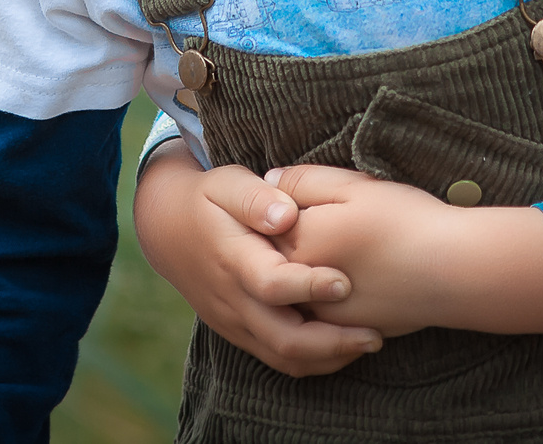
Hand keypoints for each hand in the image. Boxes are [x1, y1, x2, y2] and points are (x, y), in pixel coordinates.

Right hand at [131, 141, 383, 376]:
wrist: (167, 230)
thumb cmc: (209, 199)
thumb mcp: (227, 183)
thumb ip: (256, 197)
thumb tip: (287, 213)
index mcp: (232, 258)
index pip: (271, 284)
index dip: (309, 286)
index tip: (345, 281)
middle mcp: (232, 298)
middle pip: (282, 337)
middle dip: (332, 342)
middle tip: (375, 334)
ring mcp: (233, 321)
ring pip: (282, 356)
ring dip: (327, 358)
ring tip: (368, 342)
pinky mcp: (238, 333)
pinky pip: (276, 359)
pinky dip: (311, 361)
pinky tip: (343, 347)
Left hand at [269, 165, 542, 336]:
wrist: (453, 271)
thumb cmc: (406, 221)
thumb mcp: (354, 186)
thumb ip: (305, 181)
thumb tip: (270, 179)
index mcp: (300, 240)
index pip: (264, 223)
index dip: (275, 206)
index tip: (295, 197)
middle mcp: (302, 284)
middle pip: (273, 260)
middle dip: (286, 239)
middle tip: (321, 222)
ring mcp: (323, 313)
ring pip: (295, 290)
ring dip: (302, 271)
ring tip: (338, 249)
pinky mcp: (346, 331)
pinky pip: (318, 314)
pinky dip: (323, 296)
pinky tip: (350, 276)